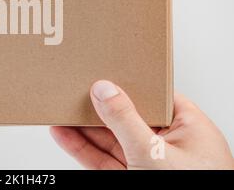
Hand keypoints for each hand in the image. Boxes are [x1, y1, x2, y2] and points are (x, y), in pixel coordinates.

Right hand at [51, 80, 233, 169]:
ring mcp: (149, 163)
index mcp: (190, 129)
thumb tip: (104, 90)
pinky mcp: (131, 176)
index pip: (155, 97)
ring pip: (112, 140)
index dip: (128, 85)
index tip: (104, 75)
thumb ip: (126, 120)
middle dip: (99, 107)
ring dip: (85, 129)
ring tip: (62, 113)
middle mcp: (170, 145)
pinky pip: (104, 159)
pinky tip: (65, 136)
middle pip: (128, 117)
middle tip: (75, 93)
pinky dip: (83, 149)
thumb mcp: (153, 153)